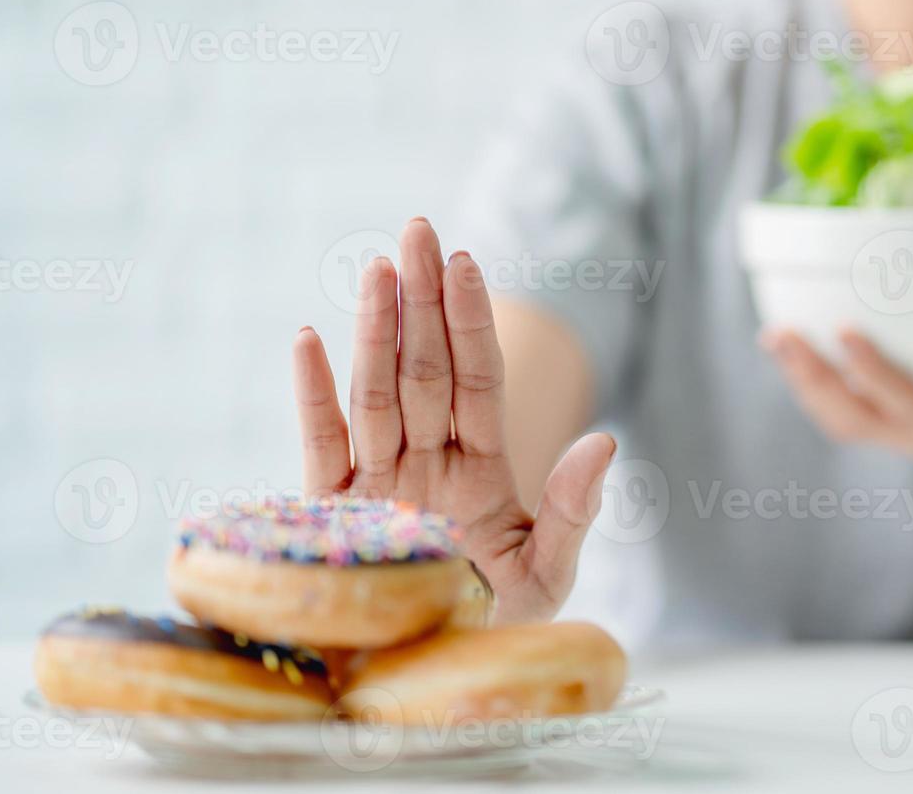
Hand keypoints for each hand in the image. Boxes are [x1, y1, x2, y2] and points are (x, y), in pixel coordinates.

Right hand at [292, 218, 615, 623]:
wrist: (427, 683)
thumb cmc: (493, 628)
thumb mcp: (547, 575)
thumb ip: (572, 510)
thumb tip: (605, 442)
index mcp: (481, 470)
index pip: (476, 380)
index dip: (471, 322)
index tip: (467, 263)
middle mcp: (427, 464)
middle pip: (425, 367)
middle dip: (423, 300)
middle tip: (419, 229)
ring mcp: (378, 483)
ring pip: (375, 392)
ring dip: (375, 331)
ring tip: (377, 268)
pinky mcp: (331, 515)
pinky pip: (320, 447)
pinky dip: (313, 396)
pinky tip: (307, 340)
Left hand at [761, 327, 912, 469]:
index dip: (875, 373)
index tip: (845, 330)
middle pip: (863, 425)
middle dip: (817, 383)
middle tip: (778, 335)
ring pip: (853, 422)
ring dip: (811, 384)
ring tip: (775, 339)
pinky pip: (863, 409)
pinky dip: (830, 380)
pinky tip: (807, 345)